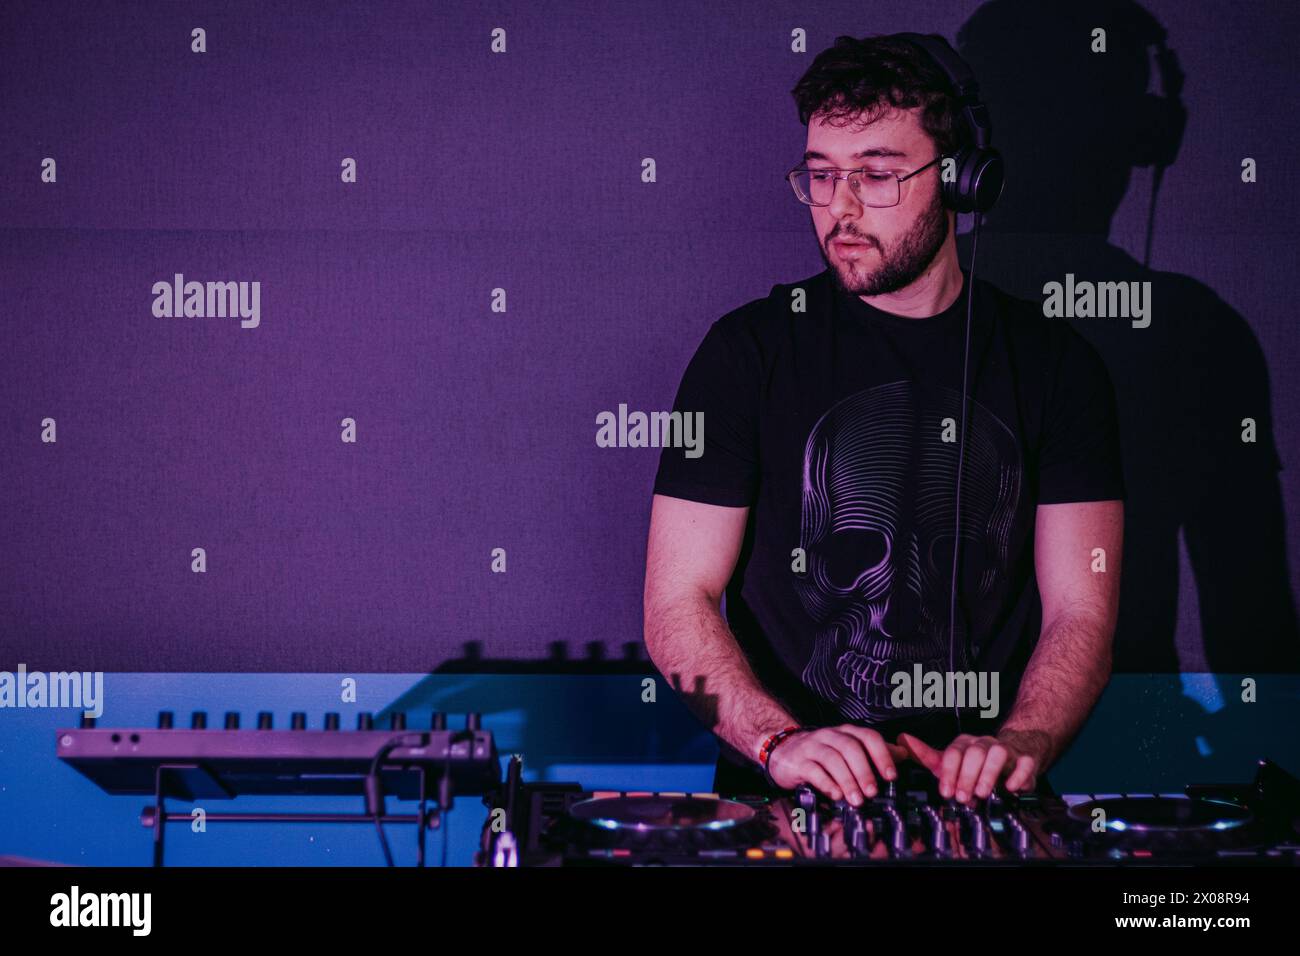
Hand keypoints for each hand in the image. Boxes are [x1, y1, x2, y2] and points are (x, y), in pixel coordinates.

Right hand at [766, 725, 910, 804]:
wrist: (782, 751)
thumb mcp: (848, 749)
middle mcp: (830, 736)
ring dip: (847, 780)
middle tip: (872, 792)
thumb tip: (903, 754)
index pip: (868, 737)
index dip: (881, 755)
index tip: (891, 776)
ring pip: (832, 758)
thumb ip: (874, 752)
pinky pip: (813, 770)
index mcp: (846, 733)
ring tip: (856, 800)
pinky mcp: (798, 761)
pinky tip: (836, 796)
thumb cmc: (822, 754)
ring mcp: (812, 746)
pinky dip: (826, 783)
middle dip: (864, 771)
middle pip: (850, 747)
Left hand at [897, 731, 1046, 802]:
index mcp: (964, 744)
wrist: (1010, 756)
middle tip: (962, 796)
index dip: (949, 772)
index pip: (953, 752)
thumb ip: (925, 756)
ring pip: (997, 754)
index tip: (946, 791)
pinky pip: (1024, 763)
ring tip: (982, 793)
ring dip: (989, 774)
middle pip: (974, 753)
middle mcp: (983, 744)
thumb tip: (900, 740)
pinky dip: (1018, 776)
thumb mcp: (948, 762)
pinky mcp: (1024, 760)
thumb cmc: (975, 764)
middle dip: (967, 776)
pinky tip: (1010, 788)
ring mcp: (1005, 750)